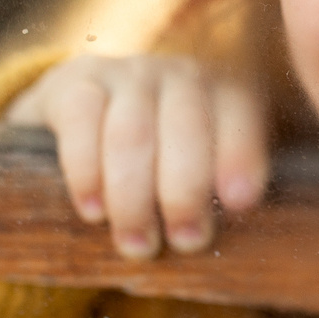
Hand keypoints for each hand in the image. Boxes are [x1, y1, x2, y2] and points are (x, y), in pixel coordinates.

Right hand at [5, 54, 268, 260]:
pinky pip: (81, 118)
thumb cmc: (171, 162)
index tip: (239, 202)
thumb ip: (225, 195)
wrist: (97, 111)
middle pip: (186, 127)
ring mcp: (129, 73)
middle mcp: (182, 76)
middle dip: (185, 192)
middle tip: (184, 242)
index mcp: (228, 92)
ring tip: (137, 244)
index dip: (240, 156)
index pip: (240, 116)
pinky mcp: (77, 79)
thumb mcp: (210, 170)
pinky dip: (86, 171)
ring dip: (133, 196)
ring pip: (131, 132)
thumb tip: (228, 243)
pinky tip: (92, 210)